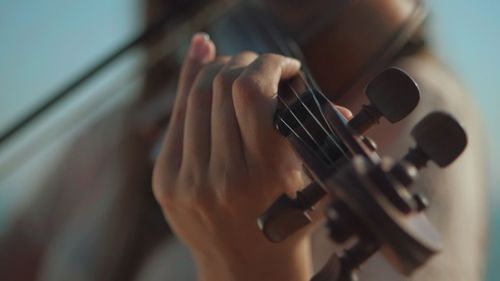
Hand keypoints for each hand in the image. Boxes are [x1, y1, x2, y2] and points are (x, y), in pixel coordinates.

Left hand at [153, 33, 350, 280]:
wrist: (244, 269)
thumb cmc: (286, 226)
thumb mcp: (311, 185)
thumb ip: (319, 140)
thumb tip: (335, 105)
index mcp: (264, 176)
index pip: (251, 91)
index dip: (269, 63)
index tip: (287, 66)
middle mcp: (220, 177)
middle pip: (220, 86)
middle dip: (244, 62)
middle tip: (261, 67)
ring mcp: (186, 179)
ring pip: (195, 96)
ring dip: (218, 71)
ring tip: (237, 70)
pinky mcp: (165, 179)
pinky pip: (177, 118)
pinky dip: (192, 88)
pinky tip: (205, 69)